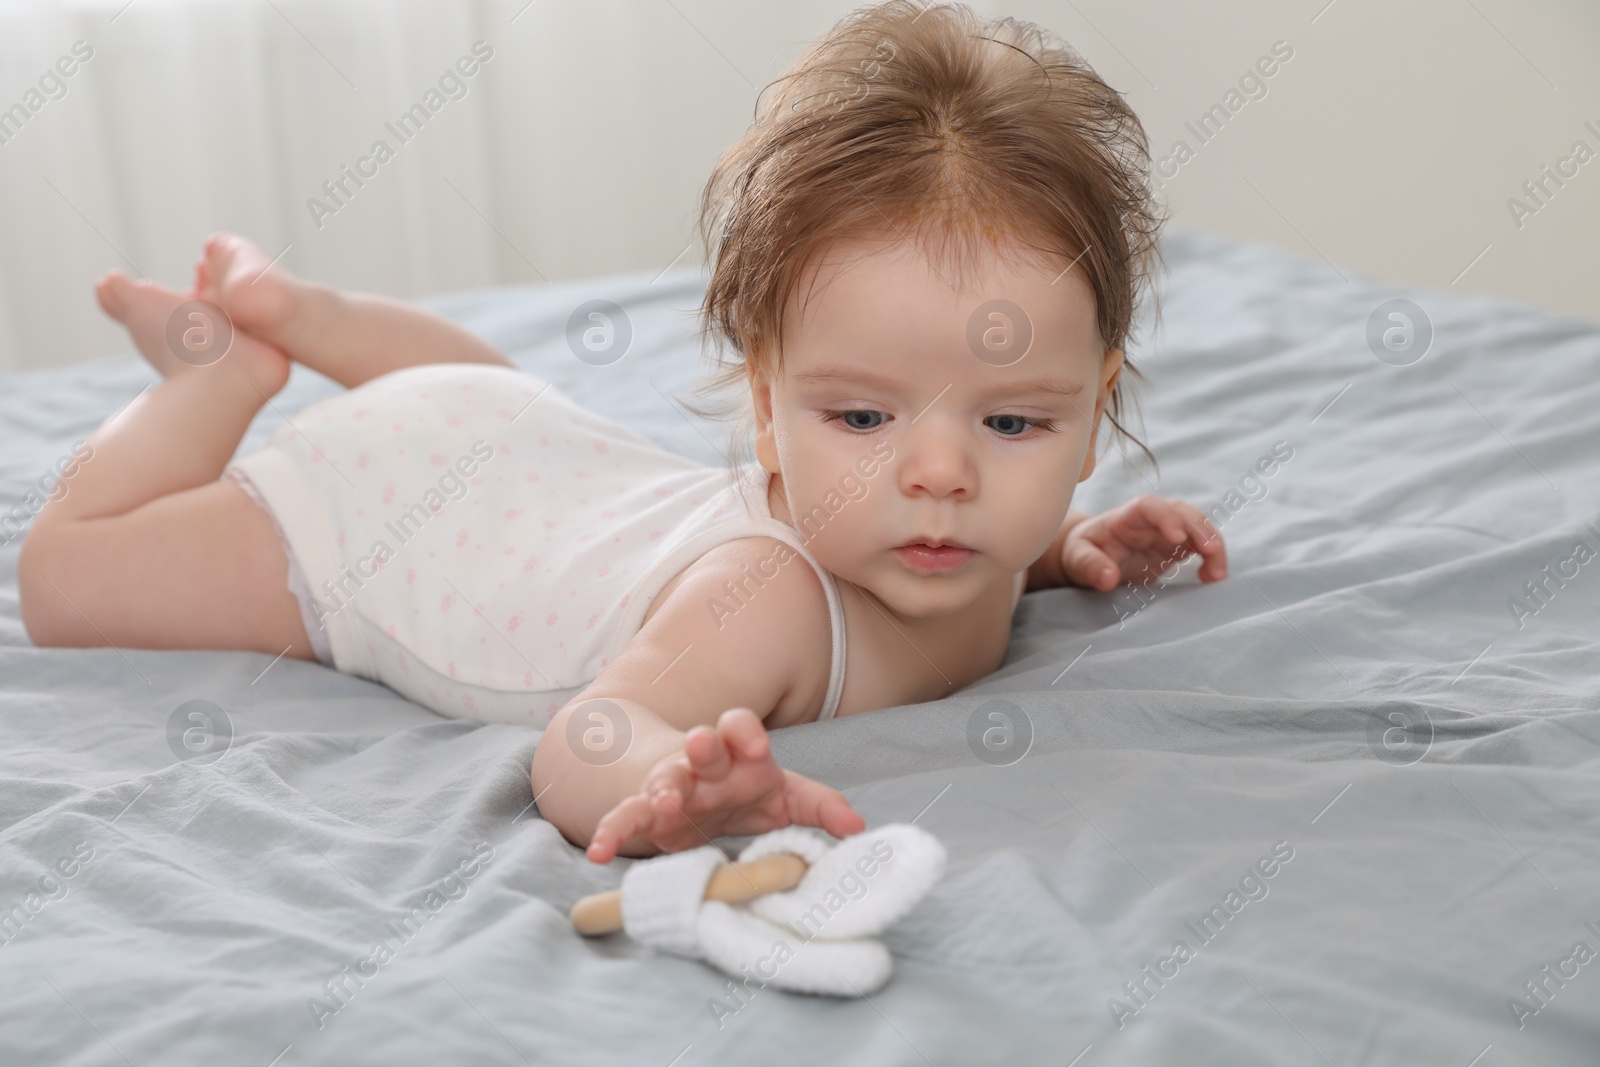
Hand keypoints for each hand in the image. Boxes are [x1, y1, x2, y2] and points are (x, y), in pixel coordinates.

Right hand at [585, 707, 865, 863]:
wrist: (683, 787)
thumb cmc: (739, 790)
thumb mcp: (781, 796)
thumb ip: (818, 806)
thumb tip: (857, 827)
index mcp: (738, 752)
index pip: (741, 728)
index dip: (746, 731)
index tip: (756, 742)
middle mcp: (702, 764)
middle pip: (702, 748)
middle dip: (703, 746)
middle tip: (701, 745)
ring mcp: (670, 786)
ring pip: (664, 780)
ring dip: (664, 787)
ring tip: (665, 801)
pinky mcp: (644, 814)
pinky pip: (624, 820)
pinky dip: (610, 833)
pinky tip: (599, 853)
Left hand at [1061, 495, 1226, 590]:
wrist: (1089, 558)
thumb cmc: (1081, 552)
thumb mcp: (1077, 558)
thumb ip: (1089, 566)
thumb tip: (1108, 579)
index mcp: (1126, 516)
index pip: (1150, 506)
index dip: (1167, 517)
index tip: (1177, 538)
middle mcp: (1151, 520)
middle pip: (1183, 512)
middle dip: (1200, 528)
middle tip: (1211, 552)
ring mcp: (1167, 533)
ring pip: (1199, 527)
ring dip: (1213, 545)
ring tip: (1217, 574)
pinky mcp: (1176, 549)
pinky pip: (1202, 547)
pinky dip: (1212, 559)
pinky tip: (1211, 578)